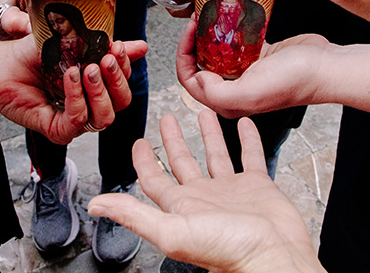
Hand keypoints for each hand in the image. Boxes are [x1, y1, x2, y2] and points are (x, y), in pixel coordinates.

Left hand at [0, 36, 145, 144]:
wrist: (1, 63)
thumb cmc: (33, 53)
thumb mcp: (75, 42)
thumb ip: (106, 46)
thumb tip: (141, 47)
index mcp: (97, 87)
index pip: (125, 83)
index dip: (125, 67)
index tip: (118, 47)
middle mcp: (90, 105)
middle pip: (122, 103)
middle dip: (117, 79)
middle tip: (104, 58)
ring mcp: (74, 120)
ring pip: (105, 117)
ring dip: (100, 91)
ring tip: (86, 68)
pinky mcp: (57, 130)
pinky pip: (78, 122)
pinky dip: (77, 98)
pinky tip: (69, 76)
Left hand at [88, 111, 322, 272]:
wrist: (273, 255)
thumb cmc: (227, 250)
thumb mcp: (172, 230)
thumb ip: (134, 215)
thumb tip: (95, 206)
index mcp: (181, 207)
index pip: (154, 178)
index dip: (144, 160)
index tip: (138, 142)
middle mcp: (204, 198)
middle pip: (183, 162)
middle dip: (172, 140)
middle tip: (167, 118)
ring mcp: (231, 192)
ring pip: (216, 155)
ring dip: (208, 134)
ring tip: (202, 113)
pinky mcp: (258, 187)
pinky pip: (251, 156)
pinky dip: (247, 140)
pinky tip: (243, 123)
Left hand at [175, 17, 335, 118]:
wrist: (325, 66)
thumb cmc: (294, 82)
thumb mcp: (249, 92)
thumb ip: (217, 92)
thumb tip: (198, 79)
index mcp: (227, 102)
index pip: (190, 79)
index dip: (184, 55)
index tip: (190, 31)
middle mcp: (234, 88)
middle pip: (201, 63)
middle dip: (194, 41)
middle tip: (198, 18)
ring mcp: (247, 71)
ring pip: (217, 51)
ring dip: (210, 33)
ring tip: (209, 14)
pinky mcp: (259, 55)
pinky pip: (236, 42)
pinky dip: (229, 29)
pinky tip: (229, 17)